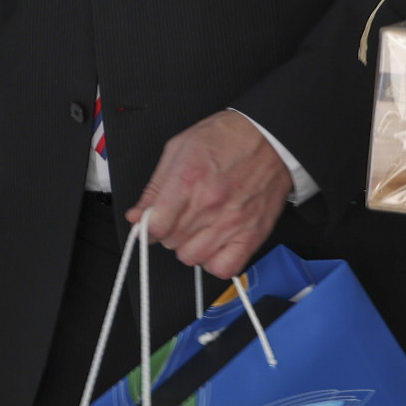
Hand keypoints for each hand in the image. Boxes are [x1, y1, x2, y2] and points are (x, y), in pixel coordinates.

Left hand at [126, 109, 291, 277]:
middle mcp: (209, 205)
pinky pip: (225, 268)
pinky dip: (214, 263)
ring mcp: (232, 222)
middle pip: (171, 242)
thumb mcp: (177, 150)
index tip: (151, 222)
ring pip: (193, 258)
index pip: (155, 226)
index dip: (148, 226)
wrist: (268, 137)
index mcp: (187, 181)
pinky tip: (213, 246)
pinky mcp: (252, 234)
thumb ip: (154, 187)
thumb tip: (136, 214)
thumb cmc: (226, 138)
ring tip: (195, 230)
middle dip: (168, 232)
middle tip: (178, 218)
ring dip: (188, 247)